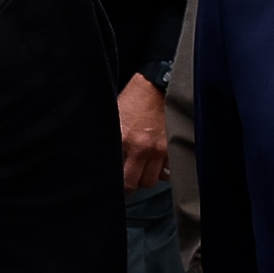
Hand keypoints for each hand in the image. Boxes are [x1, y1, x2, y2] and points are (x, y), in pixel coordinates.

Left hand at [118, 74, 168, 190]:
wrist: (156, 85)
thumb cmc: (133, 99)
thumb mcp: (113, 118)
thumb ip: (110, 140)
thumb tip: (102, 159)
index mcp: (124, 139)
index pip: (118, 175)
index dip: (114, 185)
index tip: (112, 186)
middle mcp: (143, 148)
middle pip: (137, 183)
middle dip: (130, 184)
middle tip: (125, 180)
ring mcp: (160, 149)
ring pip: (153, 180)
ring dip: (145, 178)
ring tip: (139, 172)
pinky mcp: (171, 147)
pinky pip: (167, 171)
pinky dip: (160, 171)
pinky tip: (153, 165)